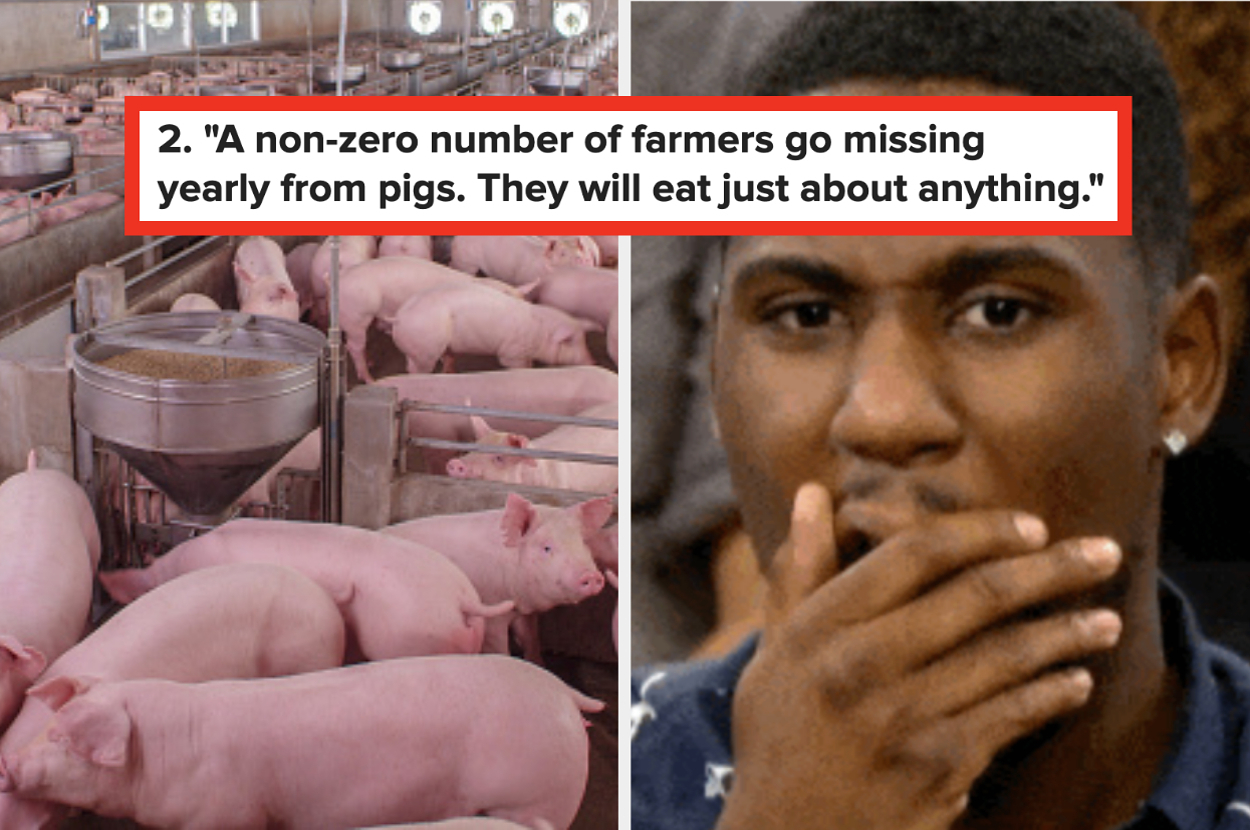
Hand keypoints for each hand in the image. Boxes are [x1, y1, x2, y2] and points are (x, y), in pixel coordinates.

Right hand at [717, 483, 1122, 829]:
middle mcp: (861, 665)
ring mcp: (903, 718)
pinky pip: (1011, 716)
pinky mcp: (937, 767)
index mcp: (819, 626)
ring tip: (1106, 621)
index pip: (913, 554)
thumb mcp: (774, 650)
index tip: (1030, 525)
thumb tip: (811, 495)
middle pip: (976, 596)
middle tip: (1104, 554)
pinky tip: (1076, 682)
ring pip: (1006, 656)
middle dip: (1050, 569)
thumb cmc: (781, 735)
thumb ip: (798, 572)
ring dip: (1067, 634)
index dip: (981, 531)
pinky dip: (1051, 695)